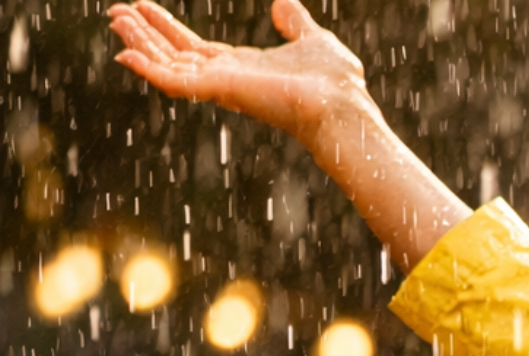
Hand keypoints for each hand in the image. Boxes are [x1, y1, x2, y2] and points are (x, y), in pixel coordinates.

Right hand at [109, 0, 372, 146]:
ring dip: (141, 43)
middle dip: (145, 34)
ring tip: (115, 19)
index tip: (142, 7)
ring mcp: (223, 87)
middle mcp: (229, 79)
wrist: (343, 103)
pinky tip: (124, 54)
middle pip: (175, 55)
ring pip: (169, 65)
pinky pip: (175, 83)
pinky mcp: (220, 91)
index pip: (196, 48)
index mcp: (245, 67)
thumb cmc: (337, 83)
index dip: (167, 29)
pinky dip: (149, 69)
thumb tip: (283, 3)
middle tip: (115, 13)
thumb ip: (295, 23)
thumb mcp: (313, 40)